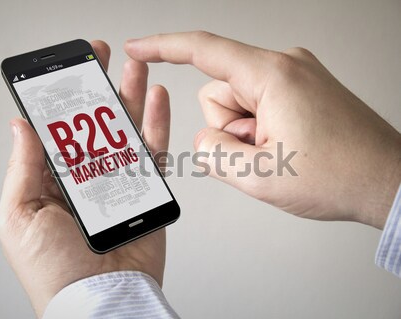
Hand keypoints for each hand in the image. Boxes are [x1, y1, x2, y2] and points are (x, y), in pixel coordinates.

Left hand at [0, 41, 170, 317]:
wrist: (102, 298)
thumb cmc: (55, 270)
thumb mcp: (20, 216)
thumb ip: (23, 167)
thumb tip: (21, 125)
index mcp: (52, 180)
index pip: (58, 129)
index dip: (63, 98)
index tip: (69, 71)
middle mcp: (86, 177)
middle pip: (96, 124)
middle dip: (100, 88)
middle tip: (103, 58)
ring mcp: (118, 182)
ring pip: (126, 131)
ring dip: (131, 97)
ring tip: (135, 68)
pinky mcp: (146, 191)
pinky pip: (153, 152)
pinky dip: (157, 124)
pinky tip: (157, 100)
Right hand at [125, 31, 400, 228]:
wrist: (387, 181)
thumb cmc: (342, 176)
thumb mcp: (261, 177)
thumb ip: (214, 154)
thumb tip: (203, 139)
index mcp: (273, 76)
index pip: (204, 50)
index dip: (163, 47)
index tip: (138, 48)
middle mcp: (285, 65)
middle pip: (219, 92)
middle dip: (229, 128)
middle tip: (263, 152)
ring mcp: (294, 76)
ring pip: (236, 104)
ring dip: (246, 133)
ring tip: (279, 151)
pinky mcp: (299, 88)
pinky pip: (256, 106)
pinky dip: (260, 130)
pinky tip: (287, 145)